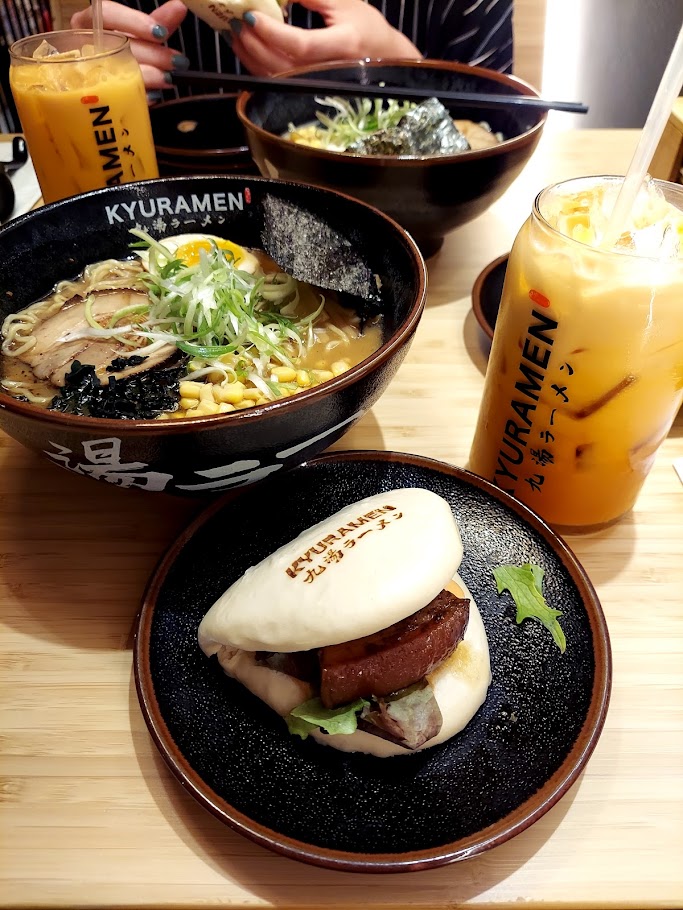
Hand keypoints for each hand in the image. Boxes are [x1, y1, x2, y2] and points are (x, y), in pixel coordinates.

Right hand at [70, 0, 188, 88]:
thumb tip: (179, 7)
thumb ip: (157, 22)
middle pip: (117, 45)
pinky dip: (139, 95)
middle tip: (176, 61)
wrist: (103, 85)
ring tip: (169, 78)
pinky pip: (118, 97)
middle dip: (151, 53)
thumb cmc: (121, 53)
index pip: (106, 12)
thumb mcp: (139, 35)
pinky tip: (154, 95)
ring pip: (117, 72)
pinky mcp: (95, 97)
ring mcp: (85, 72)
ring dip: (148, 75)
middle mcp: (84, 45)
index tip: (161, 31)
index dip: (134, 22)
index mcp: (88, 23)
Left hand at [229, 0, 421, 75]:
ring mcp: (317, 84)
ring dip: (250, 56)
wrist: (384, 59)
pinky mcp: (307, 90)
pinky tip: (247, 49)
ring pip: (276, 77)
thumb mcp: (344, 2)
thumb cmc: (366, 29)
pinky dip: (257, 66)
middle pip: (282, 65)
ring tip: (236, 32)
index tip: (252, 16)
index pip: (301, 44)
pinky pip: (277, 82)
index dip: (273, 32)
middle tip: (237, 20)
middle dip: (254, 43)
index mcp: (342, 45)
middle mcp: (328, 71)